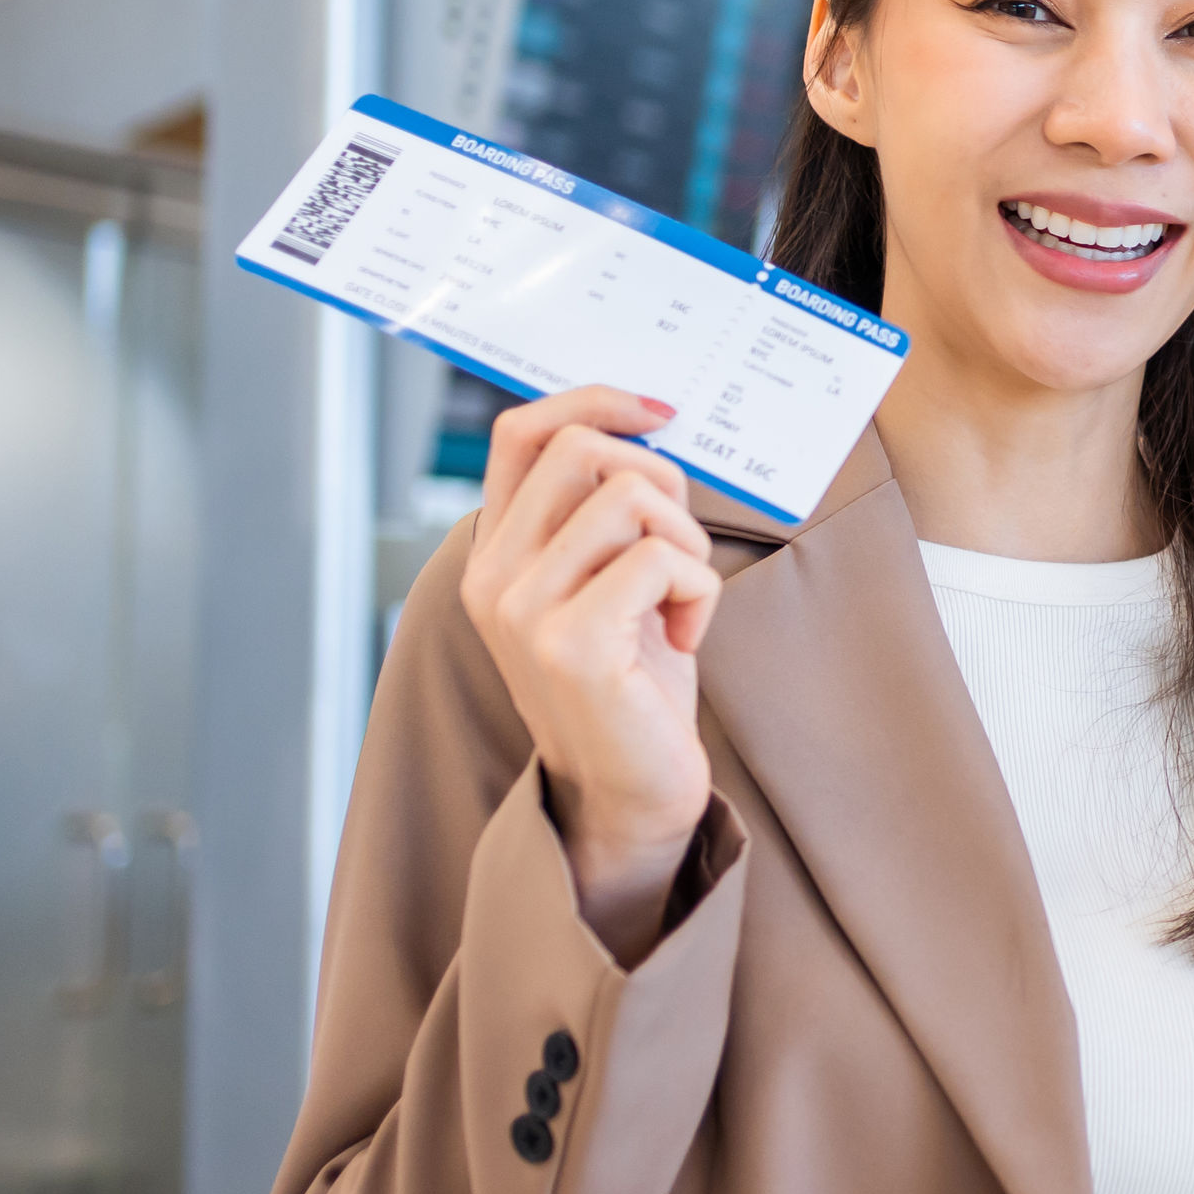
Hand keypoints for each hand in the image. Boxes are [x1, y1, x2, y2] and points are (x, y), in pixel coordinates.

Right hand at [461, 387, 722, 963]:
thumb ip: (603, 513)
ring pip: (630, 494)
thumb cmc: (635, 682)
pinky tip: (684, 639)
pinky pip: (663, 557)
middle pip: (584, 448)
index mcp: (496, 552)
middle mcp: (494, 575)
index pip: (521, 431)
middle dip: (662, 481)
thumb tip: (648, 424)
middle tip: (680, 548)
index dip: (594, 399)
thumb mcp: (609, 580)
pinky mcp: (569, 642)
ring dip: (686, 541)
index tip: (660, 413)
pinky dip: (699, 591)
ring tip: (680, 600)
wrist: (631, 793)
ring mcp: (523, 609)